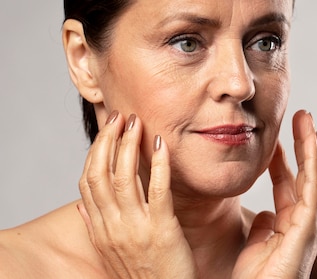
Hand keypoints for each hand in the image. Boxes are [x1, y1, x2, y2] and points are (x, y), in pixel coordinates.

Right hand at [77, 111, 195, 278]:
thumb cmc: (142, 275)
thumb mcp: (110, 253)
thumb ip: (96, 228)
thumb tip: (81, 208)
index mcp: (100, 229)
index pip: (87, 183)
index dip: (94, 152)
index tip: (105, 132)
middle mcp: (113, 226)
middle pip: (101, 174)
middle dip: (108, 141)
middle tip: (120, 117)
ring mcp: (136, 227)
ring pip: (123, 177)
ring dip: (128, 145)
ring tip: (136, 122)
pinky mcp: (161, 229)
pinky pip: (158, 189)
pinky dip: (158, 163)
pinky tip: (161, 143)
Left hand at [233, 110, 316, 277]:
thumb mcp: (255, 247)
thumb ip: (262, 228)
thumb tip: (264, 214)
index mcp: (289, 223)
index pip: (289, 183)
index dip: (284, 159)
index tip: (276, 137)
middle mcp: (304, 221)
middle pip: (305, 174)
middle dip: (304, 145)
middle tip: (301, 117)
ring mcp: (309, 223)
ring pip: (313, 175)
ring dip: (311, 146)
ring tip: (307, 119)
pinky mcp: (309, 227)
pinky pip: (312, 188)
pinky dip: (311, 163)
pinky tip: (309, 142)